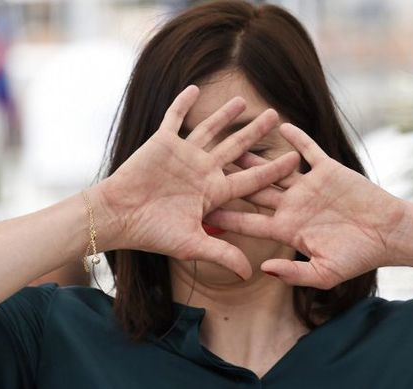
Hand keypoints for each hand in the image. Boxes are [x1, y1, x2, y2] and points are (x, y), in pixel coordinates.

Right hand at [96, 86, 299, 278]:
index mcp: (213, 192)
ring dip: (226, 115)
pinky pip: (174, 118)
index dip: (272, 170)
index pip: (250, 178)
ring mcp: (183, 155)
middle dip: (256, 134)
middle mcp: (202, 171)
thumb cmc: (152, 233)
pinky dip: (183, 103)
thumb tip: (250, 275)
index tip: (295, 160)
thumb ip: (222, 254)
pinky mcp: (162, 143)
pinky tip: (194, 88)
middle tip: (277, 117)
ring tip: (244, 101)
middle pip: (236, 149)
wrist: (118, 218)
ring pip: (210, 130)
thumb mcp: (192, 244)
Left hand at [204, 123, 406, 287]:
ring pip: (275, 168)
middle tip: (204, 171)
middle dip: (231, 182)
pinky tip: (281, 126)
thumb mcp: (324, 274)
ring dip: (256, 156)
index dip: (226, 218)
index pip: (249, 223)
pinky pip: (309, 150)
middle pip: (255, 191)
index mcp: (287, 229)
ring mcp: (308, 186)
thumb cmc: (358, 257)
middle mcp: (292, 205)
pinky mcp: (328, 170)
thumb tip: (263, 269)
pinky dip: (297, 139)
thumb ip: (293, 273)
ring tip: (232, 142)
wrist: (389, 234)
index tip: (201, 213)